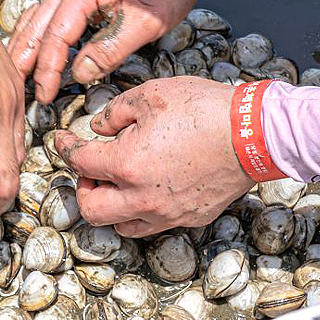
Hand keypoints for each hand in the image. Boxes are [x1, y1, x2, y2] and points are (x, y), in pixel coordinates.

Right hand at [8, 0, 206, 102]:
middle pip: (34, 27)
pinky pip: (47, 15)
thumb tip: (81, 73)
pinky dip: (36, 36)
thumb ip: (111, 48)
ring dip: (24, 48)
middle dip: (23, 61)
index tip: (45, 94)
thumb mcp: (146, 22)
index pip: (55, 35)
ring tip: (15, 75)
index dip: (48, 69)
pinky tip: (31, 51)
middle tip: (15, 89)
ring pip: (35, 20)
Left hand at [54, 77, 251, 235]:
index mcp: (126, 165)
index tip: (62, 140)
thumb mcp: (151, 94)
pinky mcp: (189, 218)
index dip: (65, 148)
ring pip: (120, 225)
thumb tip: (98, 127)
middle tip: (90, 170)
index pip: (79, 163)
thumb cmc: (205, 109)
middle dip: (83, 189)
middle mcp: (142, 198)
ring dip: (110, 206)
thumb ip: (115, 112)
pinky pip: (153, 225)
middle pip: (91, 210)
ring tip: (117, 183)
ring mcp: (167, 213)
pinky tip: (147, 190)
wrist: (256, 133)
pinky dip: (140, 211)